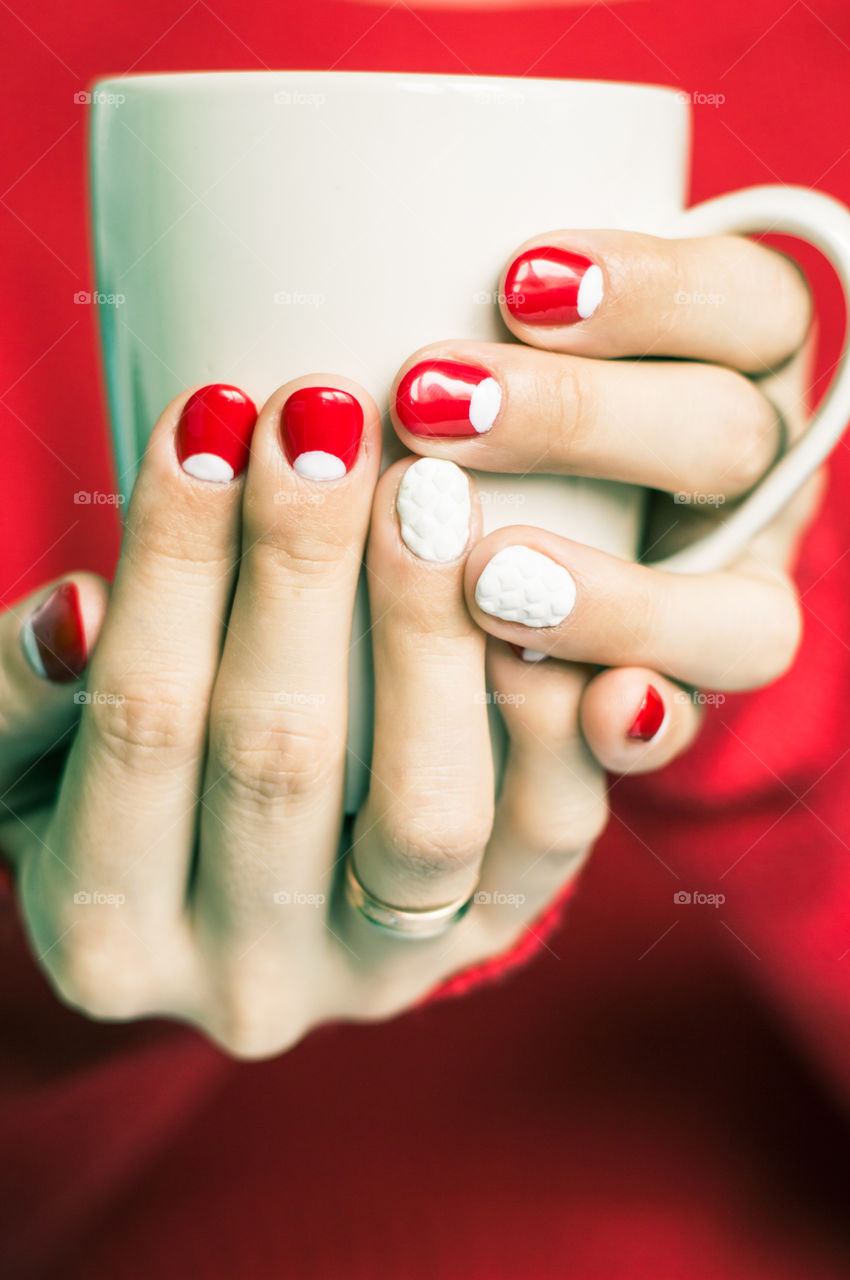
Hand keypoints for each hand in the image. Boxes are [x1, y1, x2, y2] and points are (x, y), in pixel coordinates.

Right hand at [2, 377, 691, 1059]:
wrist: (236, 901)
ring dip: (427, 634)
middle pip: (280, 759)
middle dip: (299, 572)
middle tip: (325, 418)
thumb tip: (77, 613)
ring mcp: (384, 972)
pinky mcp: (494, 935)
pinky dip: (559, 717)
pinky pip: (549, 833)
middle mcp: (248, 981)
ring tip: (427, 491)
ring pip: (426, 811)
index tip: (211, 416)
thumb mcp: (28, 757)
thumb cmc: (119, 797)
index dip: (174, 568)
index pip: (141, 730)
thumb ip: (26, 698)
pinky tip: (541, 595)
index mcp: (107, 938)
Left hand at [389, 228, 817, 709]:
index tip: (514, 280)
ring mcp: (728, 600)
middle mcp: (743, 487)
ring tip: (488, 579)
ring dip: (623, 599)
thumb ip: (440, 321)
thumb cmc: (466, 418)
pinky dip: (645, 720)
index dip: (655, 288)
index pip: (745, 302)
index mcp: (724, 367)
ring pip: (745, 611)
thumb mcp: (463, 347)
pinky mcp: (683, 698)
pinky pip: (692, 722)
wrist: (492, 573)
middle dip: (583, 422)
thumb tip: (312, 359)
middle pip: (727, 441)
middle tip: (431, 407)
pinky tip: (596, 712)